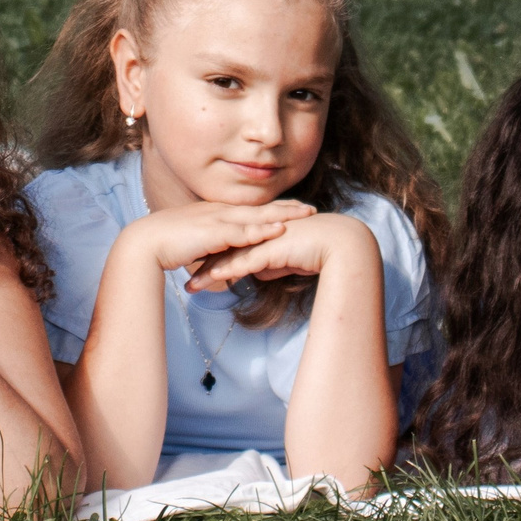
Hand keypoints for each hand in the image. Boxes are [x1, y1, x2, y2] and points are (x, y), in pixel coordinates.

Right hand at [120, 200, 311, 277]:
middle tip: (311, 209)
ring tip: (306, 214)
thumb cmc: (164, 244)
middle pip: (261, 208)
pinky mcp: (215, 232)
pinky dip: (264, 229)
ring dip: (284, 214)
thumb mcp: (194, 244)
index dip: (273, 209)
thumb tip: (222, 260)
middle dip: (287, 208)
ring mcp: (218, 220)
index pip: (251, 209)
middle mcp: (220, 212)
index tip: (293, 209)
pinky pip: (244, 231)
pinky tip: (281, 229)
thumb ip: (211, 248)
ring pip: (258, 216)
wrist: (144, 242)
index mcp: (216, 214)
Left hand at [188, 210, 375, 290]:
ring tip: (190, 287)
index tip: (190, 267)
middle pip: (222, 248)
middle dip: (199, 262)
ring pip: (228, 256)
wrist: (339, 244)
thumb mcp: (287, 260)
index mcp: (260, 233)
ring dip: (207, 272)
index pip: (229, 245)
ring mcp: (264, 239)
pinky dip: (226, 272)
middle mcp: (258, 233)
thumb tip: (257, 273)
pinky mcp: (271, 248)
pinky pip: (244, 262)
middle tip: (181, 276)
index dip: (209, 256)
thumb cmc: (316, 251)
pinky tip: (212, 280)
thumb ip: (269, 264)